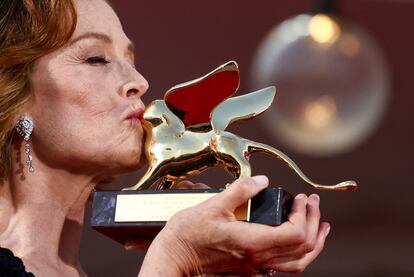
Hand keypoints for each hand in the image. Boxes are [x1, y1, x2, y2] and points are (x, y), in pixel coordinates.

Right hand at [139, 176, 329, 275]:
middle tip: (312, 204)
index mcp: (252, 242)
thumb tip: (262, 180)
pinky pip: (283, 266)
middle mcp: (258, 259)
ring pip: (297, 263)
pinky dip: (298, 253)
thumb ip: (240, 191)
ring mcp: (254, 267)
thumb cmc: (188, 235)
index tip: (301, 198)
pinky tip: (293, 241)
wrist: (174, 258)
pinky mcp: (248, 269)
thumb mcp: (213, 205)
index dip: (304, 214)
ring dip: (313, 243)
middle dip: (314, 223)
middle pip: (303, 248)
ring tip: (319, 227)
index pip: (295, 233)